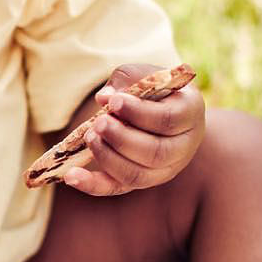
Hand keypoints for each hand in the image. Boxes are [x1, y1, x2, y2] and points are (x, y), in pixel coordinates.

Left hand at [64, 62, 204, 196]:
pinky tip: (71, 176)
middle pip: (156, 153)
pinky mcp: (140, 180)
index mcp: (189, 113)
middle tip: (99, 123)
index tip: (114, 102)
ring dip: (109, 158)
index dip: (139, 113)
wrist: (161, 107)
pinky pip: (116, 188)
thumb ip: (126, 81)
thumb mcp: (143, 74)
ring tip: (90, 136)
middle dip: (123, 139)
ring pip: (138, 175)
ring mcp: (164, 169)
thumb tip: (104, 98)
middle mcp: (183, 147)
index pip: (168, 120)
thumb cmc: (152, 86)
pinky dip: (92, 185)